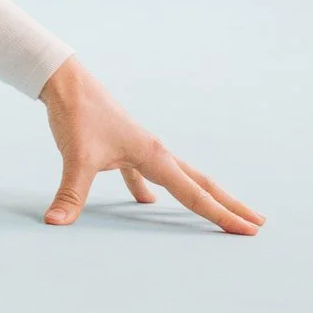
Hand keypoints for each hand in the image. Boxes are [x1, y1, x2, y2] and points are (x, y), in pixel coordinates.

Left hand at [38, 57, 259, 233]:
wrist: (64, 81)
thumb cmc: (76, 114)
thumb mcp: (75, 158)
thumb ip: (70, 194)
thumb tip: (56, 222)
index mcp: (154, 156)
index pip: (195, 194)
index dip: (222, 215)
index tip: (250, 231)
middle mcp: (154, 151)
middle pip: (200, 183)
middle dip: (227, 204)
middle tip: (257, 222)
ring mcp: (139, 148)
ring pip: (178, 177)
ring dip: (199, 195)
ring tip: (216, 212)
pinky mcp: (121, 147)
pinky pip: (144, 174)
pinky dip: (148, 189)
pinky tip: (145, 202)